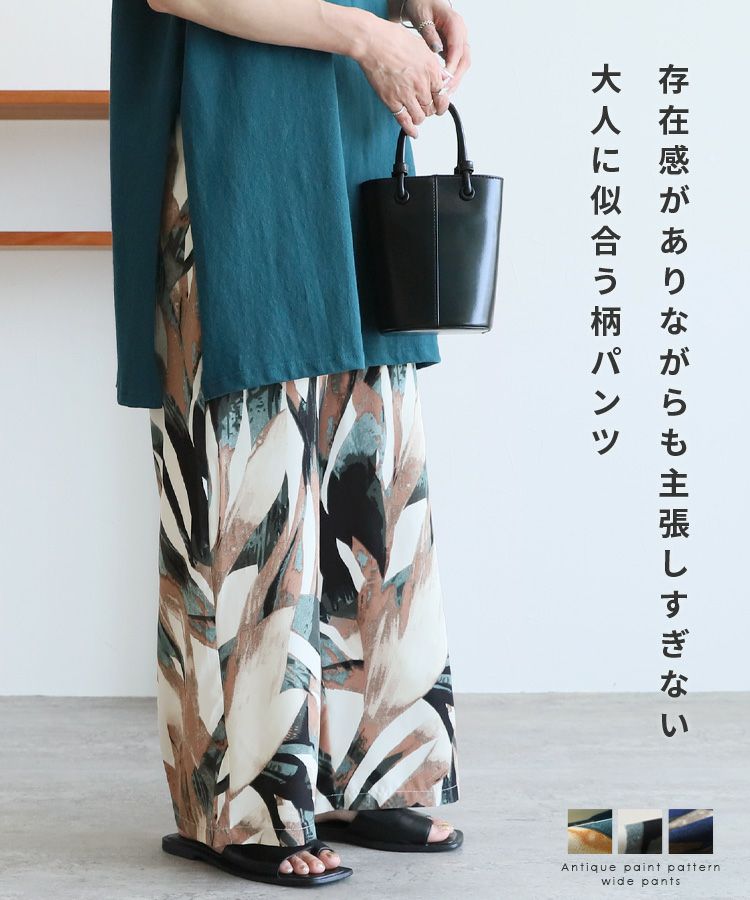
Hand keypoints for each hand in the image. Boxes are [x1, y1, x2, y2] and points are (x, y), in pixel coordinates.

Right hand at [351, 15, 451, 137]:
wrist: (373, 43)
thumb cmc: (394, 40)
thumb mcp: (421, 47)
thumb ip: (433, 65)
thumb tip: (442, 77)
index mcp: (431, 70)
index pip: (443, 95)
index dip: (442, 102)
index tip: (440, 105)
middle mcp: (421, 85)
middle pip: (432, 108)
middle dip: (430, 110)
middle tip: (426, 109)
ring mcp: (407, 95)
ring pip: (420, 117)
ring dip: (420, 118)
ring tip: (417, 114)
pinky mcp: (393, 102)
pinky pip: (405, 121)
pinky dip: (411, 130)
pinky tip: (413, 133)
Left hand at [401, 0, 469, 114]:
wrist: (422, 1)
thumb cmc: (421, 5)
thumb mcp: (422, 17)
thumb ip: (430, 34)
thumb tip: (437, 49)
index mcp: (455, 24)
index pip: (458, 49)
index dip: (452, 66)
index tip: (444, 81)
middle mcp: (461, 33)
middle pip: (465, 59)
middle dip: (456, 77)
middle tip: (445, 92)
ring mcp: (459, 40)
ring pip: (462, 64)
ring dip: (455, 80)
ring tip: (445, 94)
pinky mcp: (454, 47)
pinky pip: (456, 64)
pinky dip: (451, 76)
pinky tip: (444, 87)